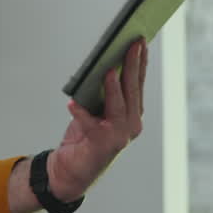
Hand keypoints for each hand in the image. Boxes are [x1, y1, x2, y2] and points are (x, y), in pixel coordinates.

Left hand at [48, 39, 146, 200]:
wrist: (72, 170)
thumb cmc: (84, 136)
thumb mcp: (96, 110)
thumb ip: (102, 93)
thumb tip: (102, 65)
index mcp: (132, 114)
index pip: (137, 83)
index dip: (140, 62)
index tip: (140, 41)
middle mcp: (131, 124)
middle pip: (132, 90)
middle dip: (132, 66)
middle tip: (131, 44)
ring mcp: (119, 135)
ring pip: (119, 106)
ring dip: (114, 88)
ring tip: (109, 71)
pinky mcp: (102, 144)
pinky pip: (90, 125)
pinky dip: (81, 114)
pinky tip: (72, 104)